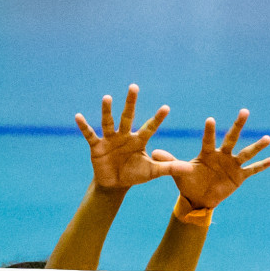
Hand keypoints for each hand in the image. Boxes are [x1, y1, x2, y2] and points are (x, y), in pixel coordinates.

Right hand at [74, 85, 193, 190]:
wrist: (114, 184)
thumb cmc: (134, 175)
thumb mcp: (152, 172)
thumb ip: (170, 168)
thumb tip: (191, 169)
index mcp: (139, 140)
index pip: (150, 127)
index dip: (158, 118)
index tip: (167, 108)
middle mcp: (124, 135)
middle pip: (128, 116)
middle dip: (131, 102)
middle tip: (134, 86)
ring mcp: (110, 139)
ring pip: (109, 122)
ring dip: (107, 111)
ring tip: (107, 97)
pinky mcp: (97, 146)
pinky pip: (89, 134)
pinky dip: (84, 126)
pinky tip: (78, 117)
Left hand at [172, 110, 269, 209]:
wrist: (198, 198)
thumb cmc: (188, 182)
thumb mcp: (178, 172)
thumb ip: (170, 162)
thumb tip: (154, 152)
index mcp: (207, 153)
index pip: (208, 140)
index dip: (209, 132)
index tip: (210, 120)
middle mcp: (221, 155)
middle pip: (231, 138)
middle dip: (237, 126)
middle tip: (244, 111)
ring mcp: (232, 165)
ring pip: (246, 153)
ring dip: (257, 146)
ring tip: (268, 138)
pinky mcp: (239, 176)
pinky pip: (253, 170)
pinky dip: (264, 165)